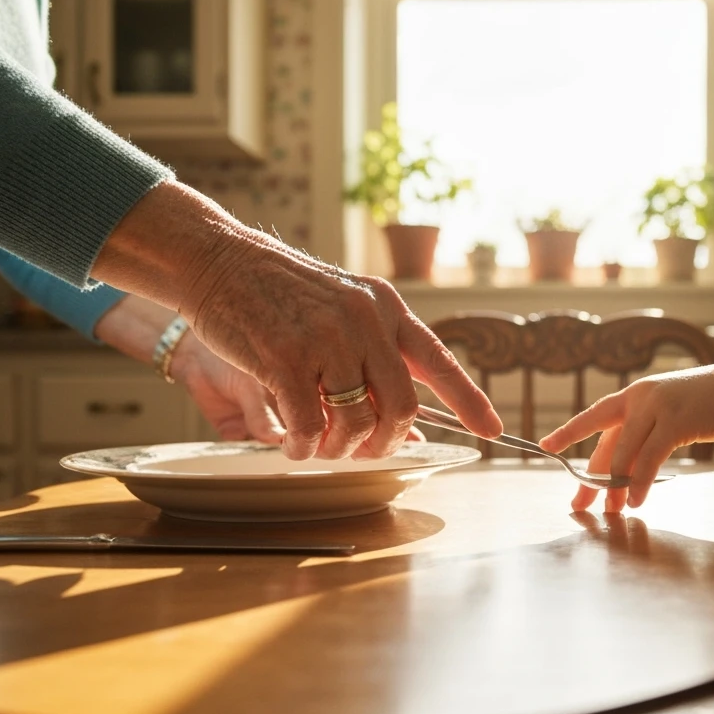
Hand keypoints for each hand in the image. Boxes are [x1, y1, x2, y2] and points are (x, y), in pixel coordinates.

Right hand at [91, 182, 501, 461]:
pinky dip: (305, 446)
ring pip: (356, 422)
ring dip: (340, 449)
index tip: (493, 430)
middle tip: (366, 453)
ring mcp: (326, 339)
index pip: (438, 360)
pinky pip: (310, 425)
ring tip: (322, 448)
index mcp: (385, 307)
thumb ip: (373, 348)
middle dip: (387, 442)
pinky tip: (295, 444)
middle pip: (401, 406)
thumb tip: (404, 412)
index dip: (470, 400)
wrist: (219, 260)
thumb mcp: (341, 303)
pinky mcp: (286, 357)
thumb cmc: (279, 292)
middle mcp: (364, 321)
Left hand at [539, 361, 713, 511]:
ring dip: (616, 485)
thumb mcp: (671, 414)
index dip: (569, 431)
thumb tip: (625, 470)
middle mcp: (640, 397)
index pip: (594, 417)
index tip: (546, 446)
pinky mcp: (676, 420)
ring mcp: (657, 406)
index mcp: (634, 395)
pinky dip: (640, 481)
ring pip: (625, 452)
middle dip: (590, 476)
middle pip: (605, 442)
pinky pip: (650, 457)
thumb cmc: (710, 404)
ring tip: (611, 511)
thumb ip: (647, 434)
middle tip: (579, 503)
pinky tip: (636, 500)